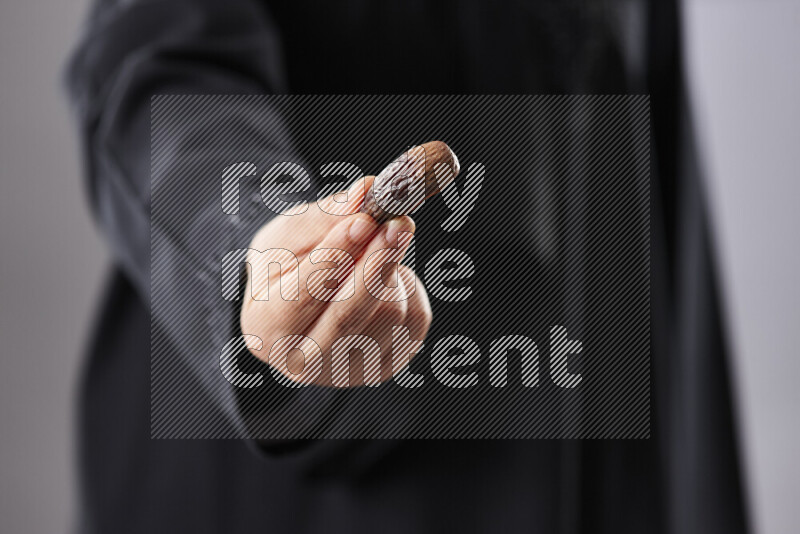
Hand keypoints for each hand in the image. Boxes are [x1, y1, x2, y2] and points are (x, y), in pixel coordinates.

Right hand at [240, 176, 431, 386]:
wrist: (300, 301)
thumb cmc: (288, 262)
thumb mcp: (292, 231)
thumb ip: (326, 214)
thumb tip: (365, 192)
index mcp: (265, 326)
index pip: (304, 293)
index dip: (337, 255)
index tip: (364, 219)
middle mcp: (302, 361)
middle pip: (350, 314)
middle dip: (378, 262)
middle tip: (399, 222)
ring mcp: (346, 371)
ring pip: (390, 313)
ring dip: (390, 271)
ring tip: (372, 254)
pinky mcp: (384, 367)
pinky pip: (415, 321)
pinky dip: (407, 289)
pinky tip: (384, 280)